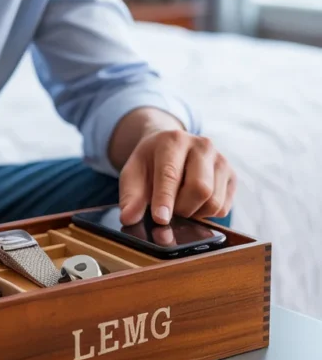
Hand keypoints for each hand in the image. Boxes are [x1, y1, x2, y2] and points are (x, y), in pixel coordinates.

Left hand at [119, 129, 235, 225]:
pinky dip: (207, 214)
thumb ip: (130, 196)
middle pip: (200, 189)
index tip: (161, 219)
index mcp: (173, 140)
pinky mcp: (231, 175)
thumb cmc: (151, 163)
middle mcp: (202, 145)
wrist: (171, 148)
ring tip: (180, 204)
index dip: (165, 199)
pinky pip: (224, 208)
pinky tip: (194, 203)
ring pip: (214, 202)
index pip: (171, 173)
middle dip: (182, 209)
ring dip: (195, 213)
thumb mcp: (133, 174)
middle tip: (169, 210)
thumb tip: (128, 218)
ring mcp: (221, 159)